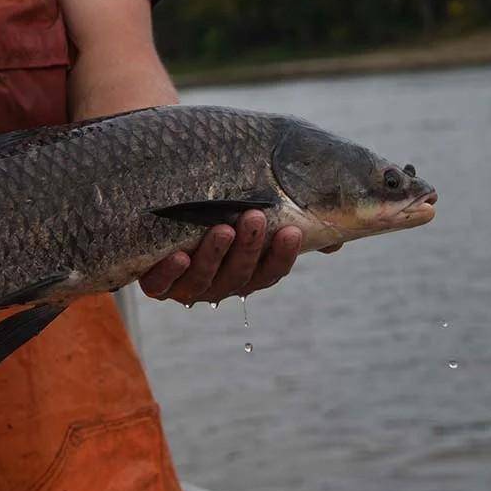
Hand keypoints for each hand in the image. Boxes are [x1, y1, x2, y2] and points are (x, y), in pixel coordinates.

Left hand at [140, 210, 309, 304]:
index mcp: (244, 271)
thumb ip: (291, 215)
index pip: (269, 272)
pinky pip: (159, 286)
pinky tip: (179, 256)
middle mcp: (217, 282)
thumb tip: (337, 239)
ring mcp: (184, 285)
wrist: (153, 204)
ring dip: (214, 256)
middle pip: (237, 276)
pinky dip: (170, 272)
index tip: (291, 231)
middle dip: (248, 248)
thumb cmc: (214, 204)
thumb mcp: (253, 206)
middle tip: (254, 217)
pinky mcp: (153, 282)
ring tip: (221, 228)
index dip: (281, 256)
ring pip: (203, 281)